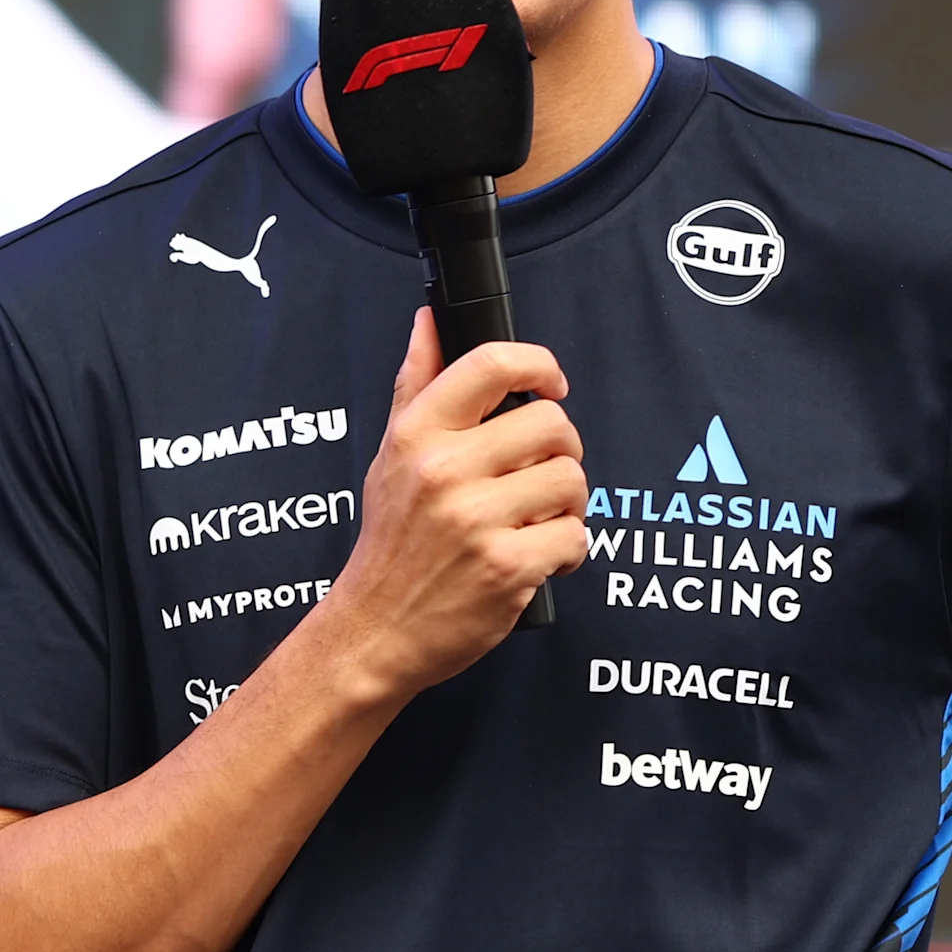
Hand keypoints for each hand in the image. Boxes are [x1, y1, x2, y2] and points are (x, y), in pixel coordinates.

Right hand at [305, 309, 585, 699]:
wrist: (376, 629)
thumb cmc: (390, 542)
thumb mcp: (389, 455)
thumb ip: (415, 385)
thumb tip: (428, 321)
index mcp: (417, 434)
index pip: (492, 363)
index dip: (539, 364)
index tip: (550, 384)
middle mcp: (444, 470)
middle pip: (551, 424)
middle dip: (560, 451)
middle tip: (541, 475)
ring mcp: (476, 520)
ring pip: (571, 480)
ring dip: (567, 505)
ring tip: (537, 520)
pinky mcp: (506, 568)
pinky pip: (575, 537)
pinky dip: (567, 551)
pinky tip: (537, 558)